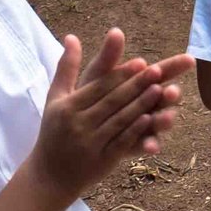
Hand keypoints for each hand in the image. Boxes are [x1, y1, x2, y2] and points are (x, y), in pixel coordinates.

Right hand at [34, 29, 186, 195]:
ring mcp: (90, 143)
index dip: (121, 75)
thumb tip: (72, 36)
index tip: (141, 62)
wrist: (48, 174)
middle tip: (158, 71)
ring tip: (161, 90)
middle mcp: (78, 124)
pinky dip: (137, 131)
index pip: (99, 88)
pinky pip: (122, 143)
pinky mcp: (102, 160)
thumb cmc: (53, 131)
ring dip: (142, 105)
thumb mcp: (56, 97)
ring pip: (120, 121)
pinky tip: (152, 120)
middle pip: (113, 101)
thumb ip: (67, 67)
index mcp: (67, 106)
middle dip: (136, 85)